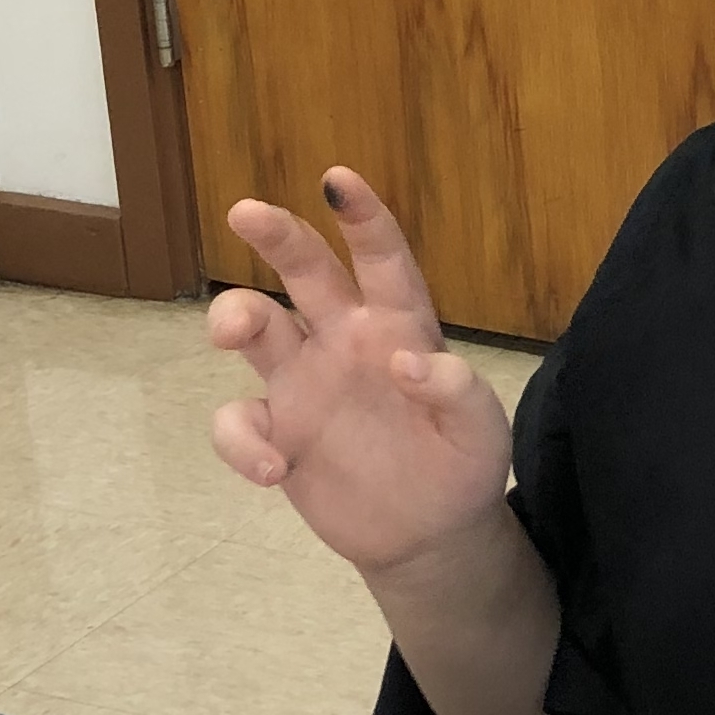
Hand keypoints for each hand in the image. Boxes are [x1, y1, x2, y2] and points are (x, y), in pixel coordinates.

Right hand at [208, 170, 514, 583]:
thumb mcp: (482, 433)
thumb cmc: (463, 466)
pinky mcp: (277, 433)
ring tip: (232, 334)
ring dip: (233, 316)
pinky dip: (243, 442)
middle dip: (277, 236)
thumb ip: (457, 391)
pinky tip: (273, 472)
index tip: (337, 180)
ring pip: (255, 327)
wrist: (429, 535)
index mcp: (400, 326)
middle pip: (305, 272)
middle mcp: (345, 340)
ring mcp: (304, 383)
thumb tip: (407, 361)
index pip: (382, 261)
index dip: (363, 220)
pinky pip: (240, 421)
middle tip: (246, 210)